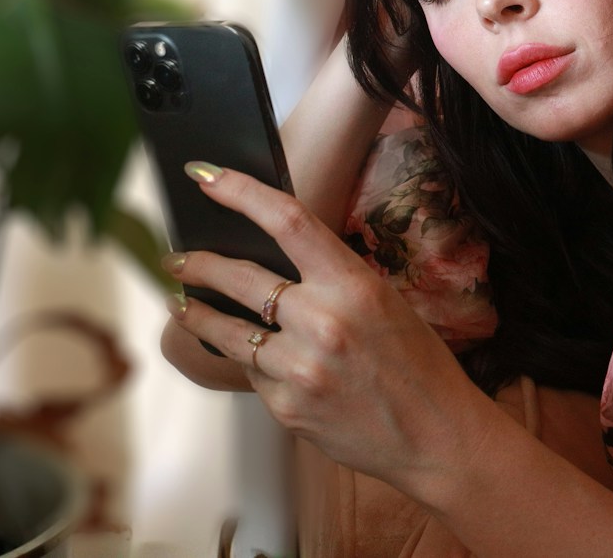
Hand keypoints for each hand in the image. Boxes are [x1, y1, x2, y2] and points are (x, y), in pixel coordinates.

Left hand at [165, 161, 495, 497]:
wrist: (435, 436)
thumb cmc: (416, 364)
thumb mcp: (384, 303)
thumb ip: (331, 281)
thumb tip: (271, 259)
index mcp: (354, 285)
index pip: (287, 220)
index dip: (239, 191)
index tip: (204, 176)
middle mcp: (322, 322)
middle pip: (236, 276)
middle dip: (196, 263)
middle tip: (176, 257)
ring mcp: (299, 368)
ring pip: (226, 330)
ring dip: (196, 314)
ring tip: (180, 303)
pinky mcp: (285, 406)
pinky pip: (251, 371)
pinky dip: (246, 360)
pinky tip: (250, 356)